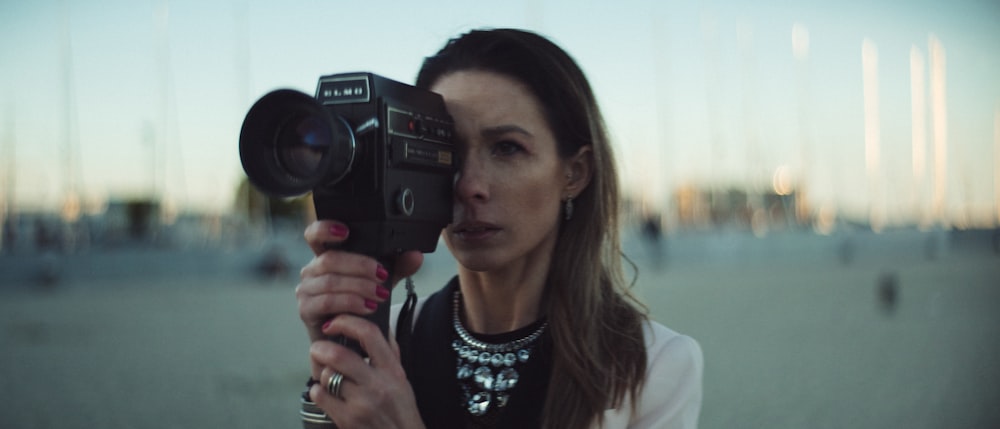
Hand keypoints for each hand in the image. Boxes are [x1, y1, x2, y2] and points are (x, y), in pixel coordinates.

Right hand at [296, 220, 422, 341]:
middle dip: (360, 266)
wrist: (352, 337)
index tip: (346, 232)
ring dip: (359, 287)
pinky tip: (367, 308)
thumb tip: (415, 255)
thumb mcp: (382, 281)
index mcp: (326, 255)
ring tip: (380, 295)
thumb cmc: (361, 302)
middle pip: (329, 259)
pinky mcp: (306, 310)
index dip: (325, 228)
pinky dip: (350, 303)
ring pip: (330, 281)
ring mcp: (305, 290)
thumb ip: (398, 266)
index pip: (315, 234)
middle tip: (382, 276)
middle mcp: (311, 270)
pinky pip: (326, 302)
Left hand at [308, 315, 425, 428]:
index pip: (369, 334)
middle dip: (320, 348)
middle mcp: (377, 385)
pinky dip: (317, 391)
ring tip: (327, 376)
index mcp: (392, 370)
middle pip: (338, 355)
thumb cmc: (400, 410)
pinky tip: (326, 393)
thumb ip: (389, 352)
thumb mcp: (401, 378)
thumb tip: (376, 323)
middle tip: (317, 348)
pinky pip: (319, 395)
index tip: (334, 323)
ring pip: (326, 375)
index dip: (346, 322)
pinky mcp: (346, 420)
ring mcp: (361, 403)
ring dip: (321, 373)